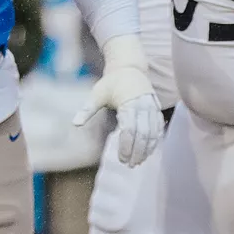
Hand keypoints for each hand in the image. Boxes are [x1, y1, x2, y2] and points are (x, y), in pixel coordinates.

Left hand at [74, 35, 162, 165]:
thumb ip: (87, 110)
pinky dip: (154, 142)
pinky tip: (148, 152)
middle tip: (129, 165)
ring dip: (147, 150)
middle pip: (143, 135)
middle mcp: (142, 106)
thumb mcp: (96, 94)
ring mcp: (152, 108)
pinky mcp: (156, 110)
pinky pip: (158, 129)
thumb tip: (74, 124)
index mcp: (128, 103)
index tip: (120, 159)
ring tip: (138, 161)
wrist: (130, 68)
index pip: (129, 130)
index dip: (126, 146)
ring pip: (153, 134)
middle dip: (137, 152)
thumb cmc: (111, 82)